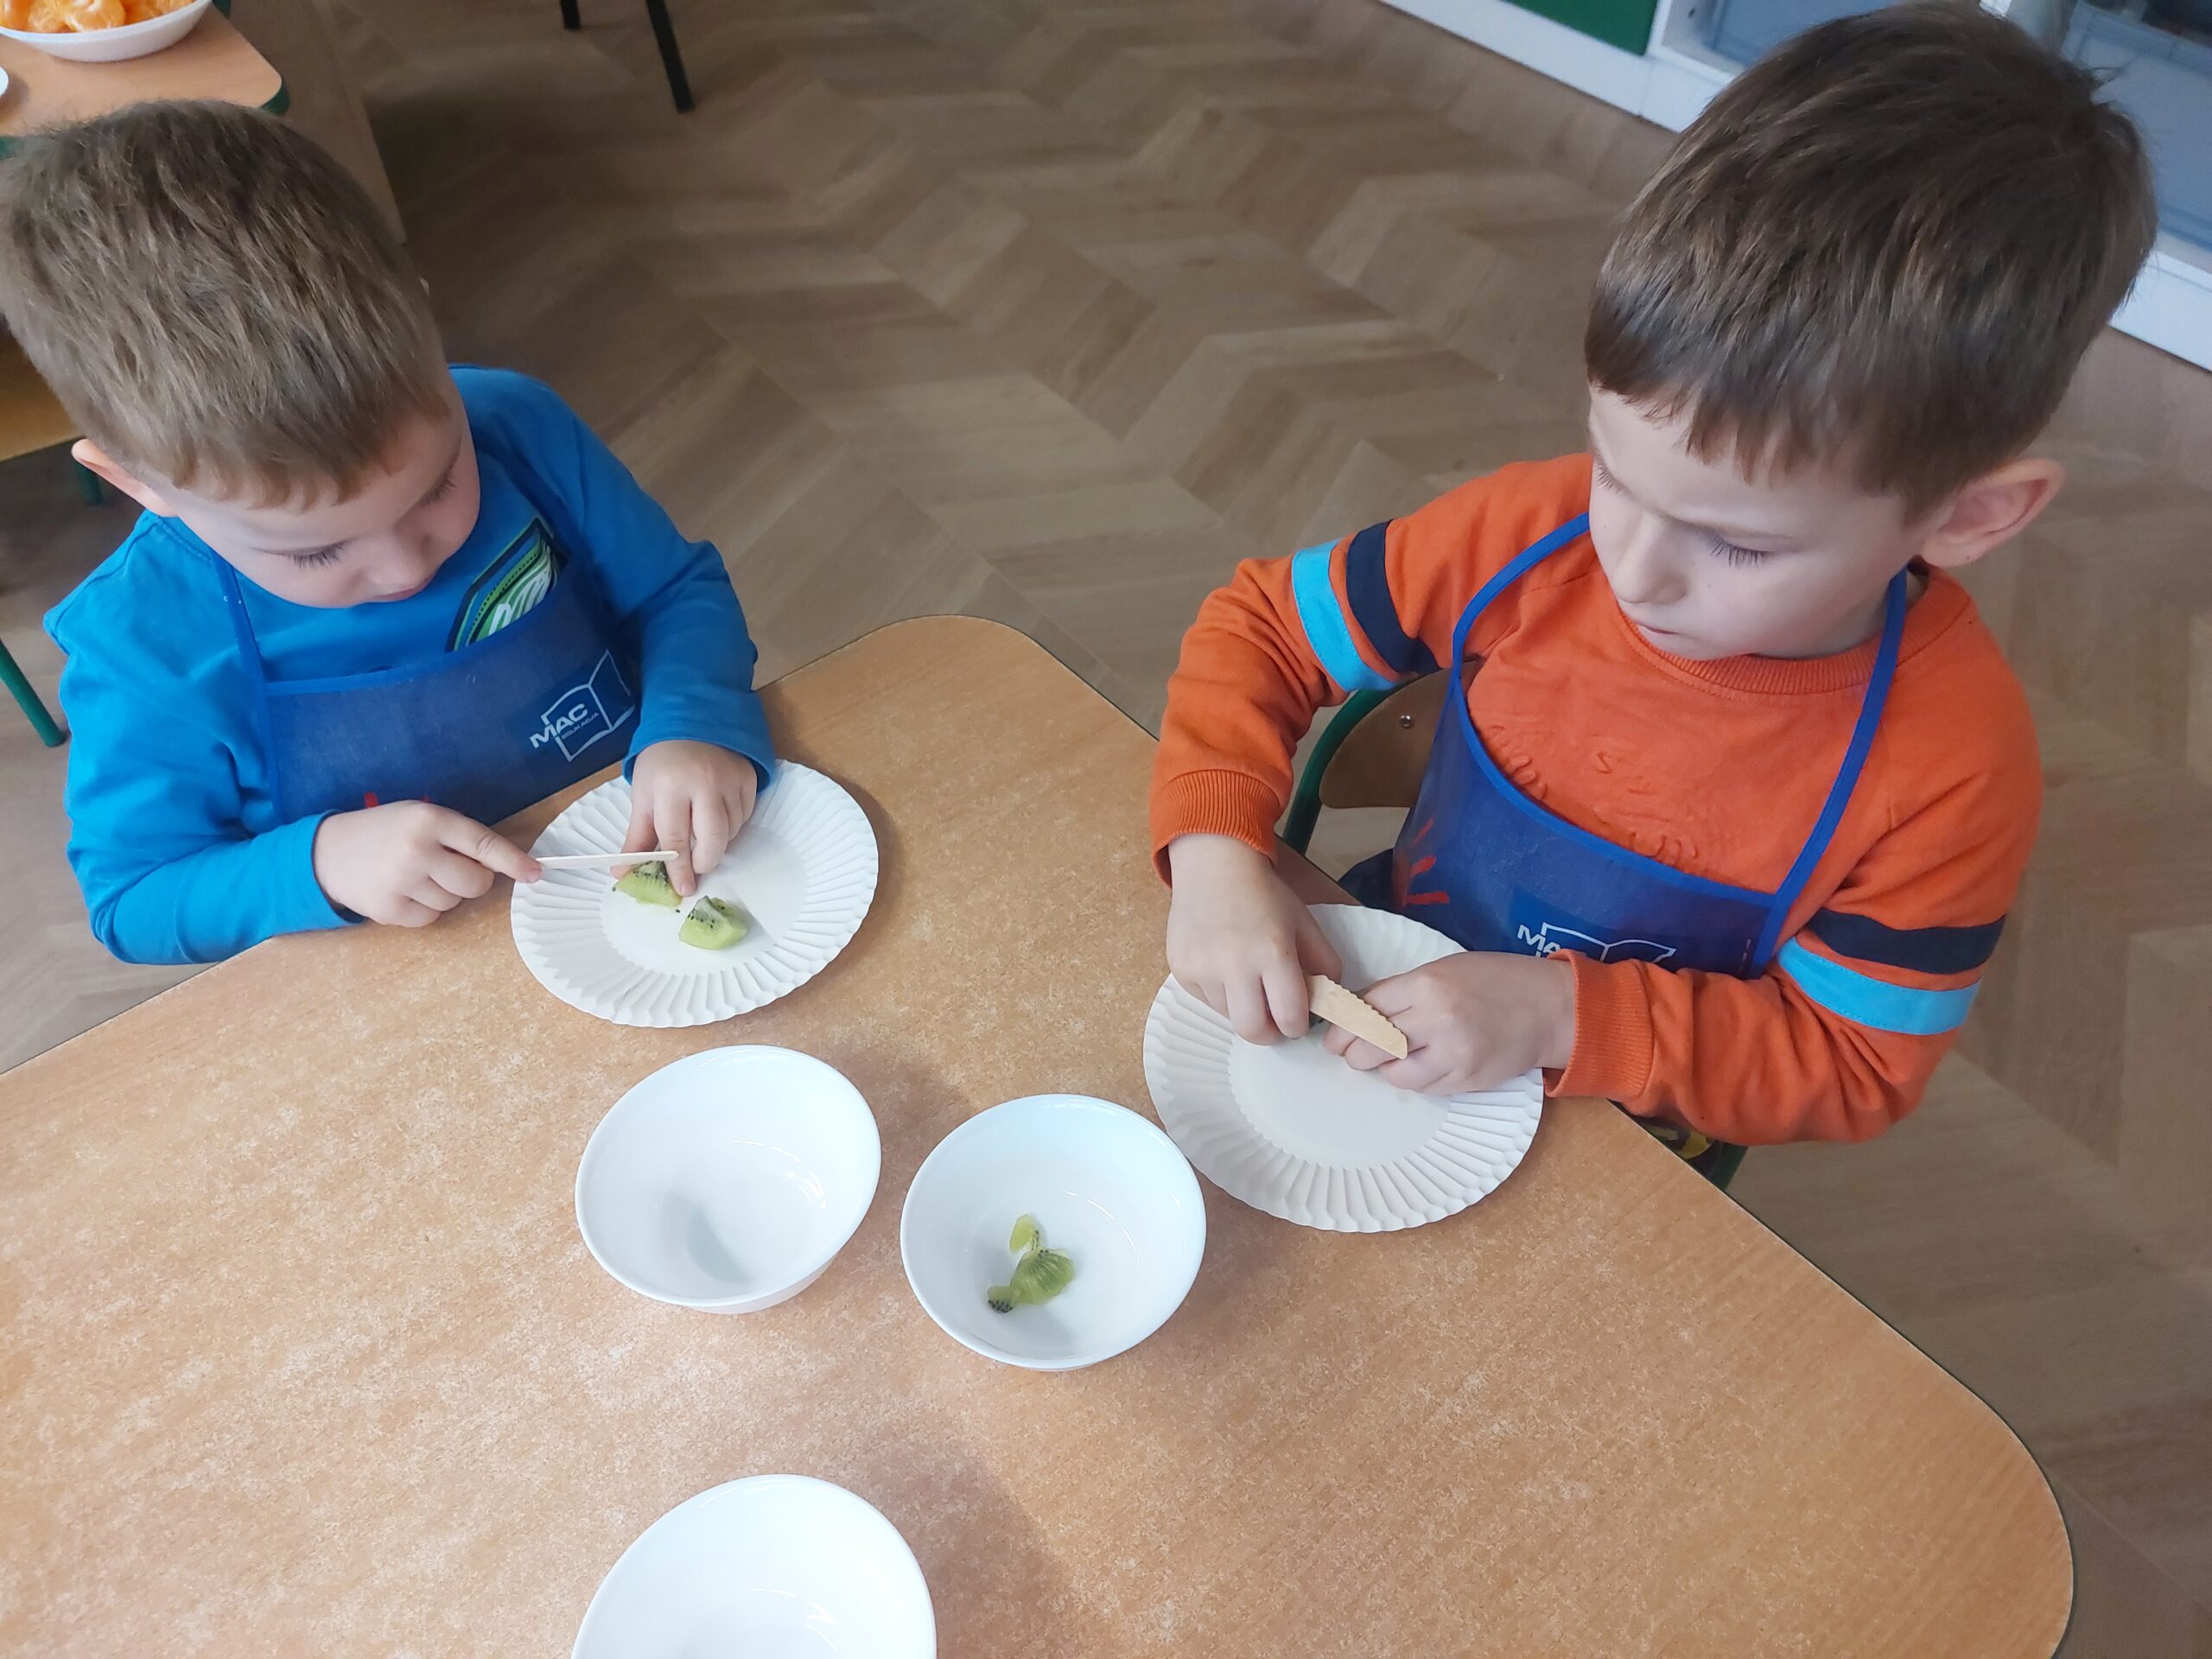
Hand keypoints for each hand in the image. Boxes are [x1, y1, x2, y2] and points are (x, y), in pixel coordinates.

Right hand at [312, 801, 541, 927]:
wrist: (326, 851)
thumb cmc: (385, 831)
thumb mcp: (420, 817)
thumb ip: (457, 836)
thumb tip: (505, 864)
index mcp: (429, 820)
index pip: (483, 844)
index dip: (513, 861)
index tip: (535, 873)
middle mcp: (416, 851)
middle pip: (475, 883)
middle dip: (473, 880)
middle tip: (449, 867)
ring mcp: (401, 884)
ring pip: (454, 902)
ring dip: (445, 893)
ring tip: (415, 875)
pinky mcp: (389, 911)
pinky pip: (431, 918)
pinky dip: (425, 908)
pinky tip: (403, 891)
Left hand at [626, 740, 760, 895]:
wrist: (691, 722)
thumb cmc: (661, 765)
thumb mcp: (643, 797)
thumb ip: (637, 838)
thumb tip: (623, 873)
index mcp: (670, 787)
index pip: (677, 839)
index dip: (680, 869)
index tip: (683, 889)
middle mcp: (704, 783)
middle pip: (713, 840)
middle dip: (706, 862)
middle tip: (698, 868)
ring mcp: (730, 779)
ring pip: (731, 831)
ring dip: (717, 841)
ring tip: (701, 831)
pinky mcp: (748, 778)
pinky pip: (745, 816)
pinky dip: (732, 825)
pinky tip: (717, 815)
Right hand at [1165, 834, 1342, 1042]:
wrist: (1213, 866)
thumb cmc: (1264, 894)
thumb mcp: (1303, 922)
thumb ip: (1323, 963)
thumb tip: (1327, 1000)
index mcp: (1273, 953)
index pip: (1289, 1017)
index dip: (1297, 1026)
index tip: (1296, 1021)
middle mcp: (1234, 965)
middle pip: (1252, 1031)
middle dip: (1268, 1033)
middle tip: (1273, 1021)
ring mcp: (1202, 969)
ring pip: (1228, 1016)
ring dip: (1242, 1008)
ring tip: (1246, 980)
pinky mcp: (1181, 970)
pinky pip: (1205, 999)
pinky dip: (1219, 993)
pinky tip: (1222, 965)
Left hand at [1324, 951, 1574, 1093]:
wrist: (1547, 1008)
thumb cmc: (1493, 981)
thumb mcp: (1444, 970)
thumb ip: (1402, 991)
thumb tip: (1357, 1012)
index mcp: (1427, 984)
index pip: (1367, 1009)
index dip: (1344, 1026)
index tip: (1333, 1035)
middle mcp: (1437, 1020)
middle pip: (1372, 1045)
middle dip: (1354, 1052)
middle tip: (1351, 1053)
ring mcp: (1454, 1054)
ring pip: (1395, 1074)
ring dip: (1383, 1070)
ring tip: (1387, 1060)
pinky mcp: (1467, 1080)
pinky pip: (1424, 1088)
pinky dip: (1413, 1080)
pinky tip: (1417, 1066)